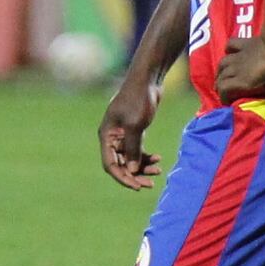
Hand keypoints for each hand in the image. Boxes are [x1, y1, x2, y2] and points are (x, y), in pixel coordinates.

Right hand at [98, 73, 162, 188]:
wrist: (148, 79)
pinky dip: (146, 156)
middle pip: (120, 164)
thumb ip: (132, 149)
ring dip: (142, 167)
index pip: (110, 164)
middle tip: (150, 184)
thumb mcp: (135, 126)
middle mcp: (112, 137)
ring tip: (158, 171)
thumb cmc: (139, 99)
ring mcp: (123, 134)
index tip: (137, 186)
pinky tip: (158, 159)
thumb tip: (131, 171)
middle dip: (134, 175)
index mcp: (106, 136)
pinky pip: (137, 150)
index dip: (122, 178)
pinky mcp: (134, 130)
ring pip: (130, 158)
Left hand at [213, 30, 264, 103]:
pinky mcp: (238, 81)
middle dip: (222, 71)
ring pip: (220, 76)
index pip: (232, 45)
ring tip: (225, 92)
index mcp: (251, 44)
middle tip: (226, 79)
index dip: (231, 52)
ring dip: (221, 84)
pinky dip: (224, 95)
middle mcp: (240, 56)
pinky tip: (228, 101)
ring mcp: (237, 68)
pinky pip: (224, 90)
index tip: (233, 58)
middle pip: (222, 63)